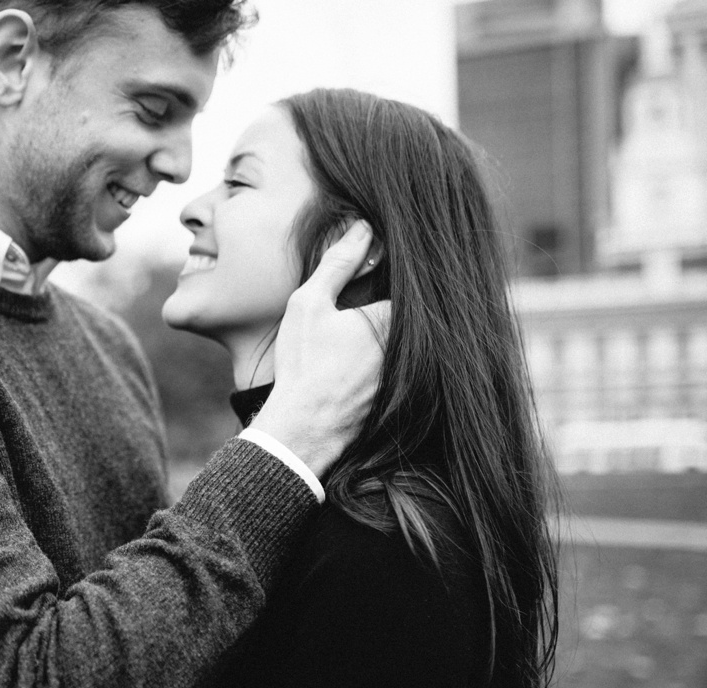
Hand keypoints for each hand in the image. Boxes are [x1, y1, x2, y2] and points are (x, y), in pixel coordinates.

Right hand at [249, 220, 390, 477]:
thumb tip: (361, 227)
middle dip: (390, 306)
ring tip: (355, 340)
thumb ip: (338, 264)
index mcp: (395, 318)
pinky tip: (357, 368)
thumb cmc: (304, 366)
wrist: (303, 430)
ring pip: (407, 344)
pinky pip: (404, 370)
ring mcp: (411, 376)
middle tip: (359, 310)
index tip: (376, 270)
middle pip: (411, 315)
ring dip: (390, 338)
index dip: (390, 274)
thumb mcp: (310, 304)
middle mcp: (414, 347)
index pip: (409, 282)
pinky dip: (387, 365)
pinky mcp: (403, 398)